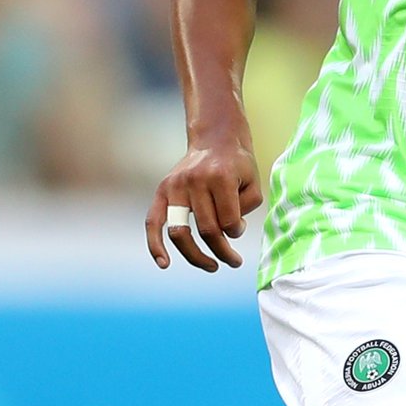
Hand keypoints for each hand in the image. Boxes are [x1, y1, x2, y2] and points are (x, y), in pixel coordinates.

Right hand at [145, 124, 262, 272]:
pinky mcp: (162, 190)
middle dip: (223, 252)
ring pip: (181, 232)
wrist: (215, 139)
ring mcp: (175, 186)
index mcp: (220, 177)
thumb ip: (246, 208)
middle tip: (234, 262)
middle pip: (207, 230)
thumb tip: (229, 233)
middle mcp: (195, 181)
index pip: (228, 221)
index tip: (239, 229)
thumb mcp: (253, 182)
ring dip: (197, 256)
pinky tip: (164, 263)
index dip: (237, 232)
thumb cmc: (237, 165)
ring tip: (213, 266)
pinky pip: (153, 222)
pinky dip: (155, 244)